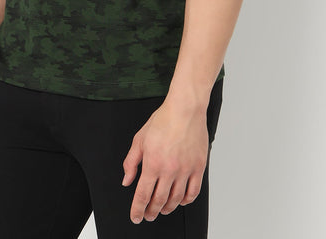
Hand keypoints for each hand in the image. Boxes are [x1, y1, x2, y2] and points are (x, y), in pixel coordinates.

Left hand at [121, 100, 208, 223]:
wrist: (185, 109)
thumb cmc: (163, 120)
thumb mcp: (140, 139)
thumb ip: (131, 162)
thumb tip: (127, 181)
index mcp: (152, 163)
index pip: (142, 195)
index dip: (137, 209)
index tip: (136, 217)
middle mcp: (169, 170)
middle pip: (159, 201)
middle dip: (151, 212)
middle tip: (148, 215)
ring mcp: (186, 170)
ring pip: (176, 199)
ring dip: (167, 208)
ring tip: (162, 209)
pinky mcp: (198, 167)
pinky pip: (193, 192)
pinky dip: (186, 201)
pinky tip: (181, 201)